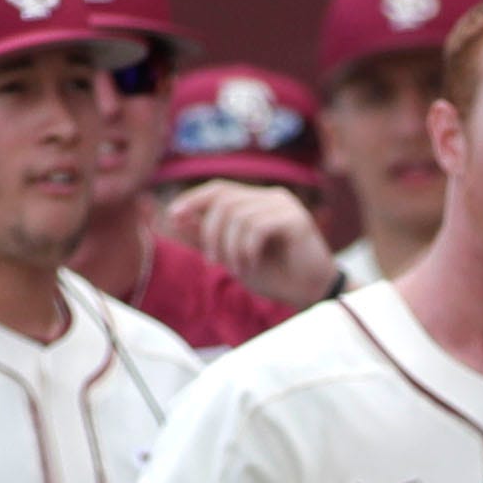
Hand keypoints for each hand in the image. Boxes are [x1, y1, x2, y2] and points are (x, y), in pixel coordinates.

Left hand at [163, 180, 338, 304]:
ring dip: (230, 247)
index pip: (219, 189)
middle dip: (210, 232)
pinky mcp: (296, 219)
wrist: (310, 293)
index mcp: (258, 201)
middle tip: (214, 261)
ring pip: (238, 215)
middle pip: (224, 201)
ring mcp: (285, 205)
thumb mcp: (232, 255)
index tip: (172, 217)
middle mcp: (272, 197)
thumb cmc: (275, 275)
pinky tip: (252, 264)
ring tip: (239, 268)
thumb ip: (209, 236)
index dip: (193, 199)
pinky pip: (257, 227)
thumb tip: (177, 217)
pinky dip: (247, 249)